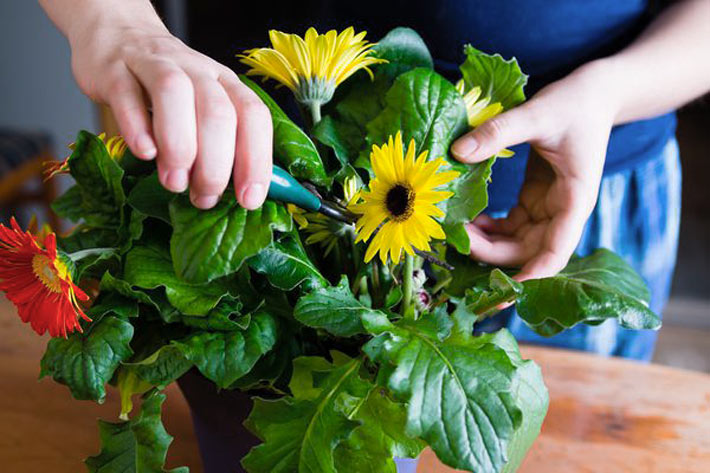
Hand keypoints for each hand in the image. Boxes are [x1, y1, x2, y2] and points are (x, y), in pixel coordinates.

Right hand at [68, 18, 271, 209]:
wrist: (120, 34)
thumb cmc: (168, 87)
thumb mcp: (202, 109)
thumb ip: (221, 146)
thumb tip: (239, 197)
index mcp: (226, 84)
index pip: (253, 116)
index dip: (256, 160)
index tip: (248, 199)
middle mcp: (197, 72)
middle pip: (217, 112)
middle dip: (214, 165)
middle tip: (203, 197)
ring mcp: (155, 66)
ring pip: (175, 95)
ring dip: (179, 146)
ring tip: (174, 182)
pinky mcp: (114, 70)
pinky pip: (126, 94)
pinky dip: (136, 126)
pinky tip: (144, 153)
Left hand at [451, 61, 616, 280]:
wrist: (596, 92)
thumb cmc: (575, 103)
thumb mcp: (537, 114)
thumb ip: (499, 132)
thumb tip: (457, 152)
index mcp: (575, 200)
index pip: (556, 252)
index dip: (530, 276)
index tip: (501, 292)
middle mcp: (563, 211)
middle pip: (529, 251)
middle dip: (493, 255)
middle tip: (456, 240)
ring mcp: (549, 207)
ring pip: (517, 242)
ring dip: (488, 244)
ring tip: (455, 230)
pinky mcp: (536, 198)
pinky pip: (511, 225)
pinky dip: (490, 228)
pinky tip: (467, 219)